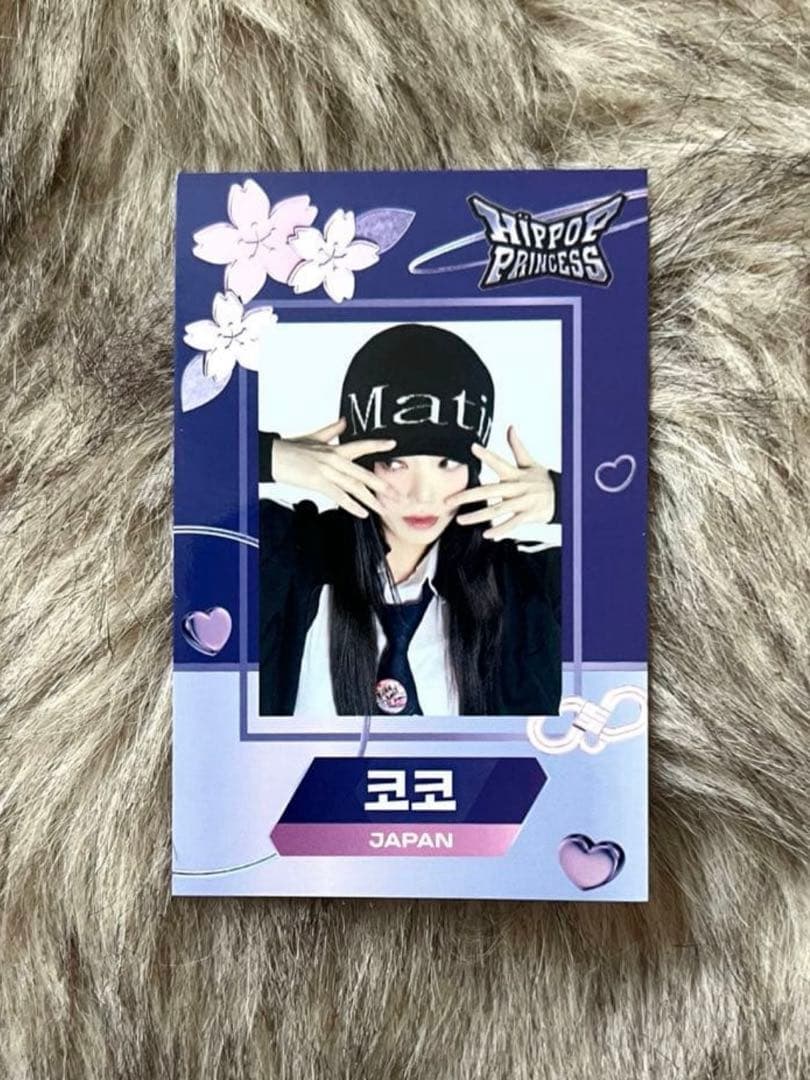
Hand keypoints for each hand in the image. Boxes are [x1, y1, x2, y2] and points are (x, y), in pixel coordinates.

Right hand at [271, 417, 400, 518]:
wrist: (270, 456)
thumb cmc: (289, 449)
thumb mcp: (313, 437)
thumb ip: (331, 430)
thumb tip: (344, 421)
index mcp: (334, 448)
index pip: (361, 445)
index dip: (378, 444)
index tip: (394, 444)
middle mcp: (334, 459)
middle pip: (363, 473)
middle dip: (382, 486)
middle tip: (397, 495)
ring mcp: (327, 471)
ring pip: (355, 487)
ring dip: (371, 500)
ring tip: (384, 508)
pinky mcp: (318, 482)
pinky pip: (339, 496)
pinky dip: (352, 506)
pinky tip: (362, 513)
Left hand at [445, 425, 554, 539]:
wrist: (563, 496)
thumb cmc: (542, 480)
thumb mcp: (530, 463)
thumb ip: (517, 447)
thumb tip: (510, 427)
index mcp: (515, 474)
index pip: (499, 461)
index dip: (487, 454)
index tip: (472, 447)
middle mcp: (517, 487)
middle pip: (489, 490)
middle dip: (468, 496)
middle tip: (449, 500)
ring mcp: (523, 502)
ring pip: (497, 509)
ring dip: (478, 516)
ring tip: (461, 520)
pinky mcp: (529, 515)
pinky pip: (512, 523)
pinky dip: (500, 529)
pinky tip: (487, 534)